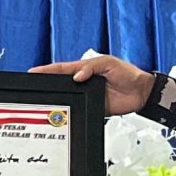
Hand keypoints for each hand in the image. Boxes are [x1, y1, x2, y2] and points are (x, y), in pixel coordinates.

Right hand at [31, 53, 152, 116]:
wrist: (142, 92)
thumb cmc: (128, 73)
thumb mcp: (108, 63)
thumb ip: (91, 67)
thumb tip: (77, 76)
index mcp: (86, 68)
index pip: (63, 69)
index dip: (48, 70)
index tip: (33, 72)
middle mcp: (85, 81)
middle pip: (62, 83)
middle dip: (48, 84)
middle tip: (33, 86)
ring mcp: (88, 95)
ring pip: (70, 96)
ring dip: (59, 98)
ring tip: (43, 100)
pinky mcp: (94, 107)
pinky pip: (81, 108)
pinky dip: (72, 110)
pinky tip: (63, 112)